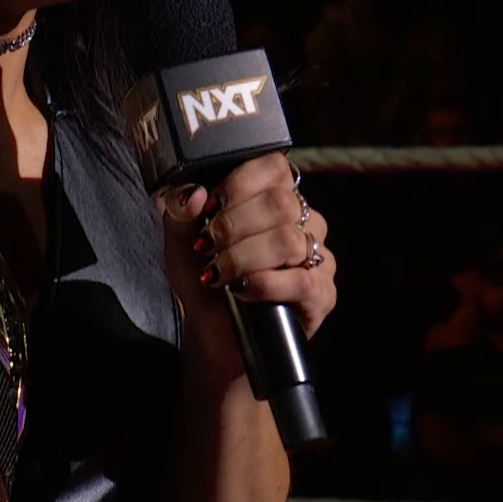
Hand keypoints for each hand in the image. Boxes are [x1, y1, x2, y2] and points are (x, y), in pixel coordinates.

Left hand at [160, 152, 336, 340]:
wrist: (213, 334)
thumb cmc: (204, 279)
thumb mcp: (181, 240)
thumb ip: (180, 210)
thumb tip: (193, 192)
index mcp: (276, 198)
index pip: (275, 167)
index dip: (240, 182)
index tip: (210, 207)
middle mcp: (305, 222)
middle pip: (280, 203)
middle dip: (233, 225)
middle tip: (207, 246)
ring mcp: (318, 258)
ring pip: (288, 240)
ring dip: (242, 257)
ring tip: (218, 273)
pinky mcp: (322, 294)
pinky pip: (299, 280)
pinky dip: (262, 285)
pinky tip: (241, 291)